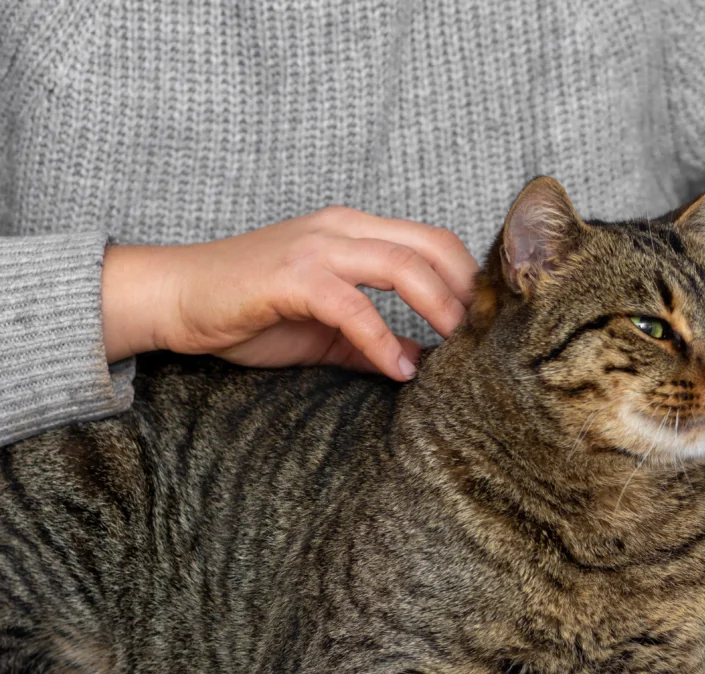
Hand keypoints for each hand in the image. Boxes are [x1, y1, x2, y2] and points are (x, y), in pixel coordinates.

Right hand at [101, 208, 478, 379]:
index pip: (432, 241)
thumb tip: (422, 364)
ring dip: (438, 309)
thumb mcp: (327, 330)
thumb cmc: (249, 310)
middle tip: (483, 337)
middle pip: (430, 246)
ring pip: (402, 266)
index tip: (485, 323)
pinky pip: (353, 306)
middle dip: (466, 292)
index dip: (466, 279)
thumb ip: (374, 341)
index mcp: (354, 231)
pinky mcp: (292, 277)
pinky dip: (381, 340)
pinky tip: (397, 371)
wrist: (176, 298)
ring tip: (457, 349)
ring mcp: (317, 248)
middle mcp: (341, 228)